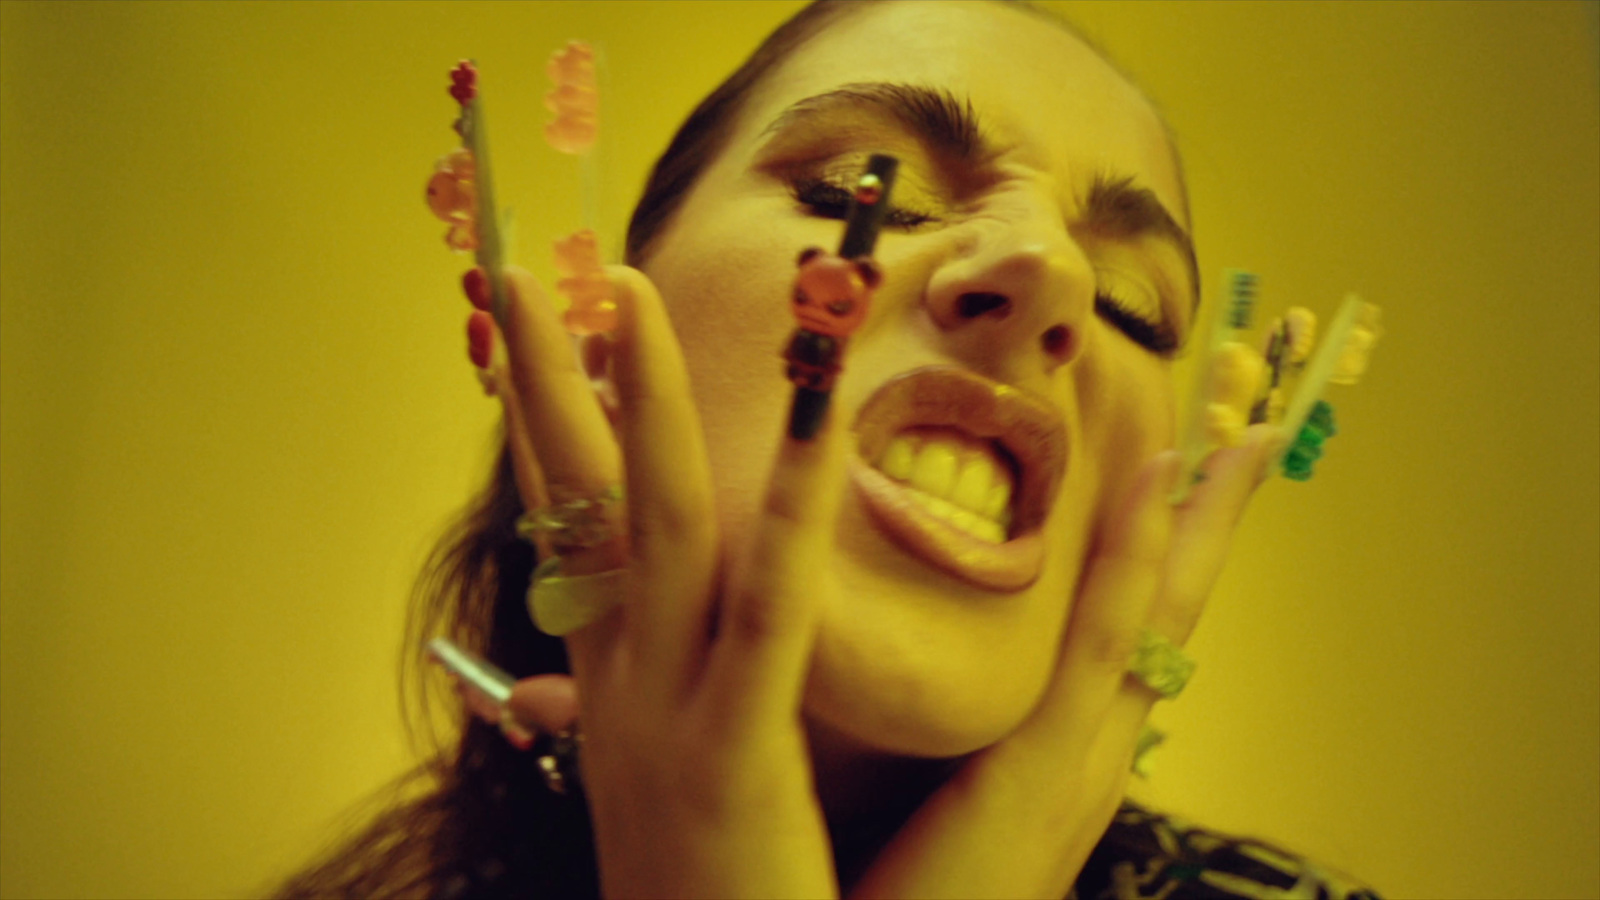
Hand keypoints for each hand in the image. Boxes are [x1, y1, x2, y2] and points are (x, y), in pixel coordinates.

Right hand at [468, 264, 844, 898]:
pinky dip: (784, 516)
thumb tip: (575, 667)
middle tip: (536, 275)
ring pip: (657, 532)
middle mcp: (621, 685)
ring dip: (642, 406)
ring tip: (629, 297)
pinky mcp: (735, 757)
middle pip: (583, 507)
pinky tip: (806, 426)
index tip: (538, 343)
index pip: (568, 533)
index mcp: (613, 689)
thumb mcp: (643, 793)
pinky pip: (765, 618)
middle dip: (557, 385)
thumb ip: (621, 711)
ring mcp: (669, 716)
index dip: (545, 433)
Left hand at [849, 428, 1277, 898]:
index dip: (1165, 557)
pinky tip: (1162, 486)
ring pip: (1155, 618)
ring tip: (1234, 440)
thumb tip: (941, 693)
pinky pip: (1104, 649)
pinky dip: (1138, 563)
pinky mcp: (1040, 775)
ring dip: (1198, 524)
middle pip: (1166, 620)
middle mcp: (1091, 757)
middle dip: (1212, 530)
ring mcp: (1077, 764)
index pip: (1129, 639)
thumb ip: (963, 748)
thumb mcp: (944, 810)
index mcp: (1063, 761)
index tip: (1185, 476)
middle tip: (1255, 439)